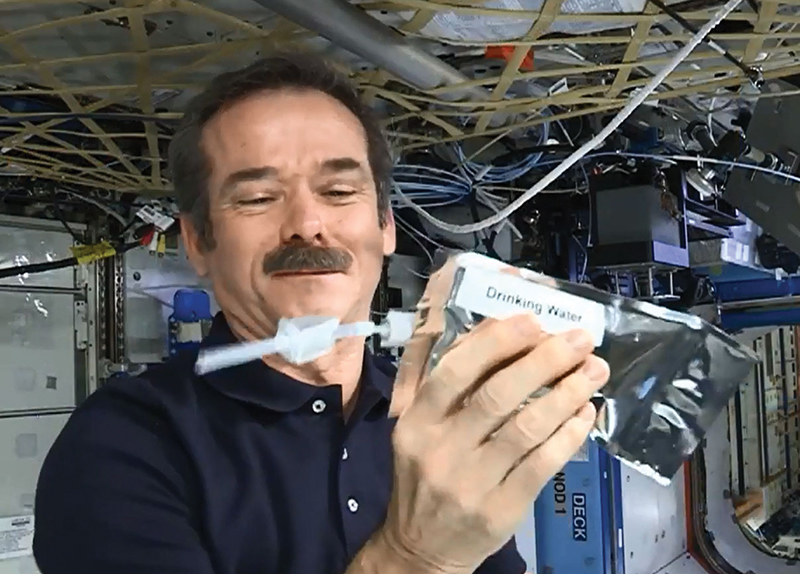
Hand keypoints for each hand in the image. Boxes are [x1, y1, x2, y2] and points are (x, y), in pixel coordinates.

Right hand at [379, 315, 608, 573]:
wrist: (421, 548)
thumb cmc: (425, 474)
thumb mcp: (419, 427)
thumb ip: (449, 381)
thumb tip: (496, 330)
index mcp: (416, 421)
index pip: (455, 371)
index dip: (497, 342)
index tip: (534, 322)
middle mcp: (440, 450)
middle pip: (497, 394)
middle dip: (545, 360)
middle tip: (580, 340)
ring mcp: (471, 483)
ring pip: (527, 428)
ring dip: (567, 394)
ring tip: (593, 372)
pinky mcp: (501, 509)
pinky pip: (543, 464)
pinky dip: (569, 434)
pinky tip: (585, 414)